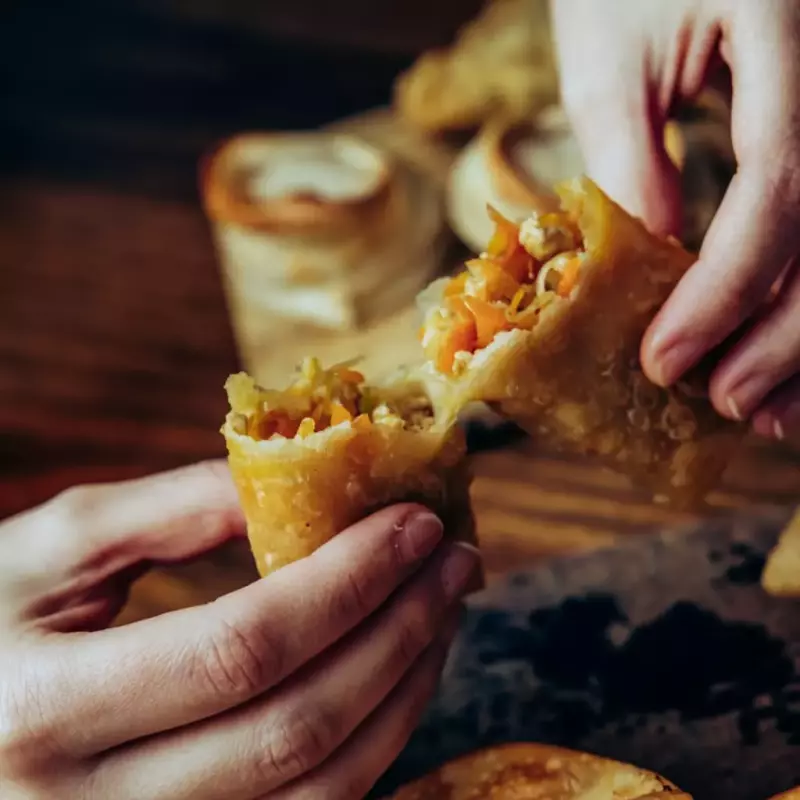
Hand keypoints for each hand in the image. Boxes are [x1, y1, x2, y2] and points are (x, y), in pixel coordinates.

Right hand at [0, 461, 478, 799]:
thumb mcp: (53, 549)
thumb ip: (170, 508)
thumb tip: (296, 475)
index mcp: (45, 709)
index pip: (240, 648)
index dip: (346, 582)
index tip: (415, 524)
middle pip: (295, 728)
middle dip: (397, 632)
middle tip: (452, 558)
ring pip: (318, 790)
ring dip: (402, 690)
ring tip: (441, 609)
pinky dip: (373, 744)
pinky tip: (398, 675)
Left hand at [552, 0, 799, 438]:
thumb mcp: (612, 63)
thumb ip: (634, 166)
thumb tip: (656, 278)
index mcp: (791, 28)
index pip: (782, 183)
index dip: (725, 288)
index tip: (666, 359)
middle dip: (786, 333)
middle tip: (725, 401)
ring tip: (765, 407)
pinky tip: (784, 350)